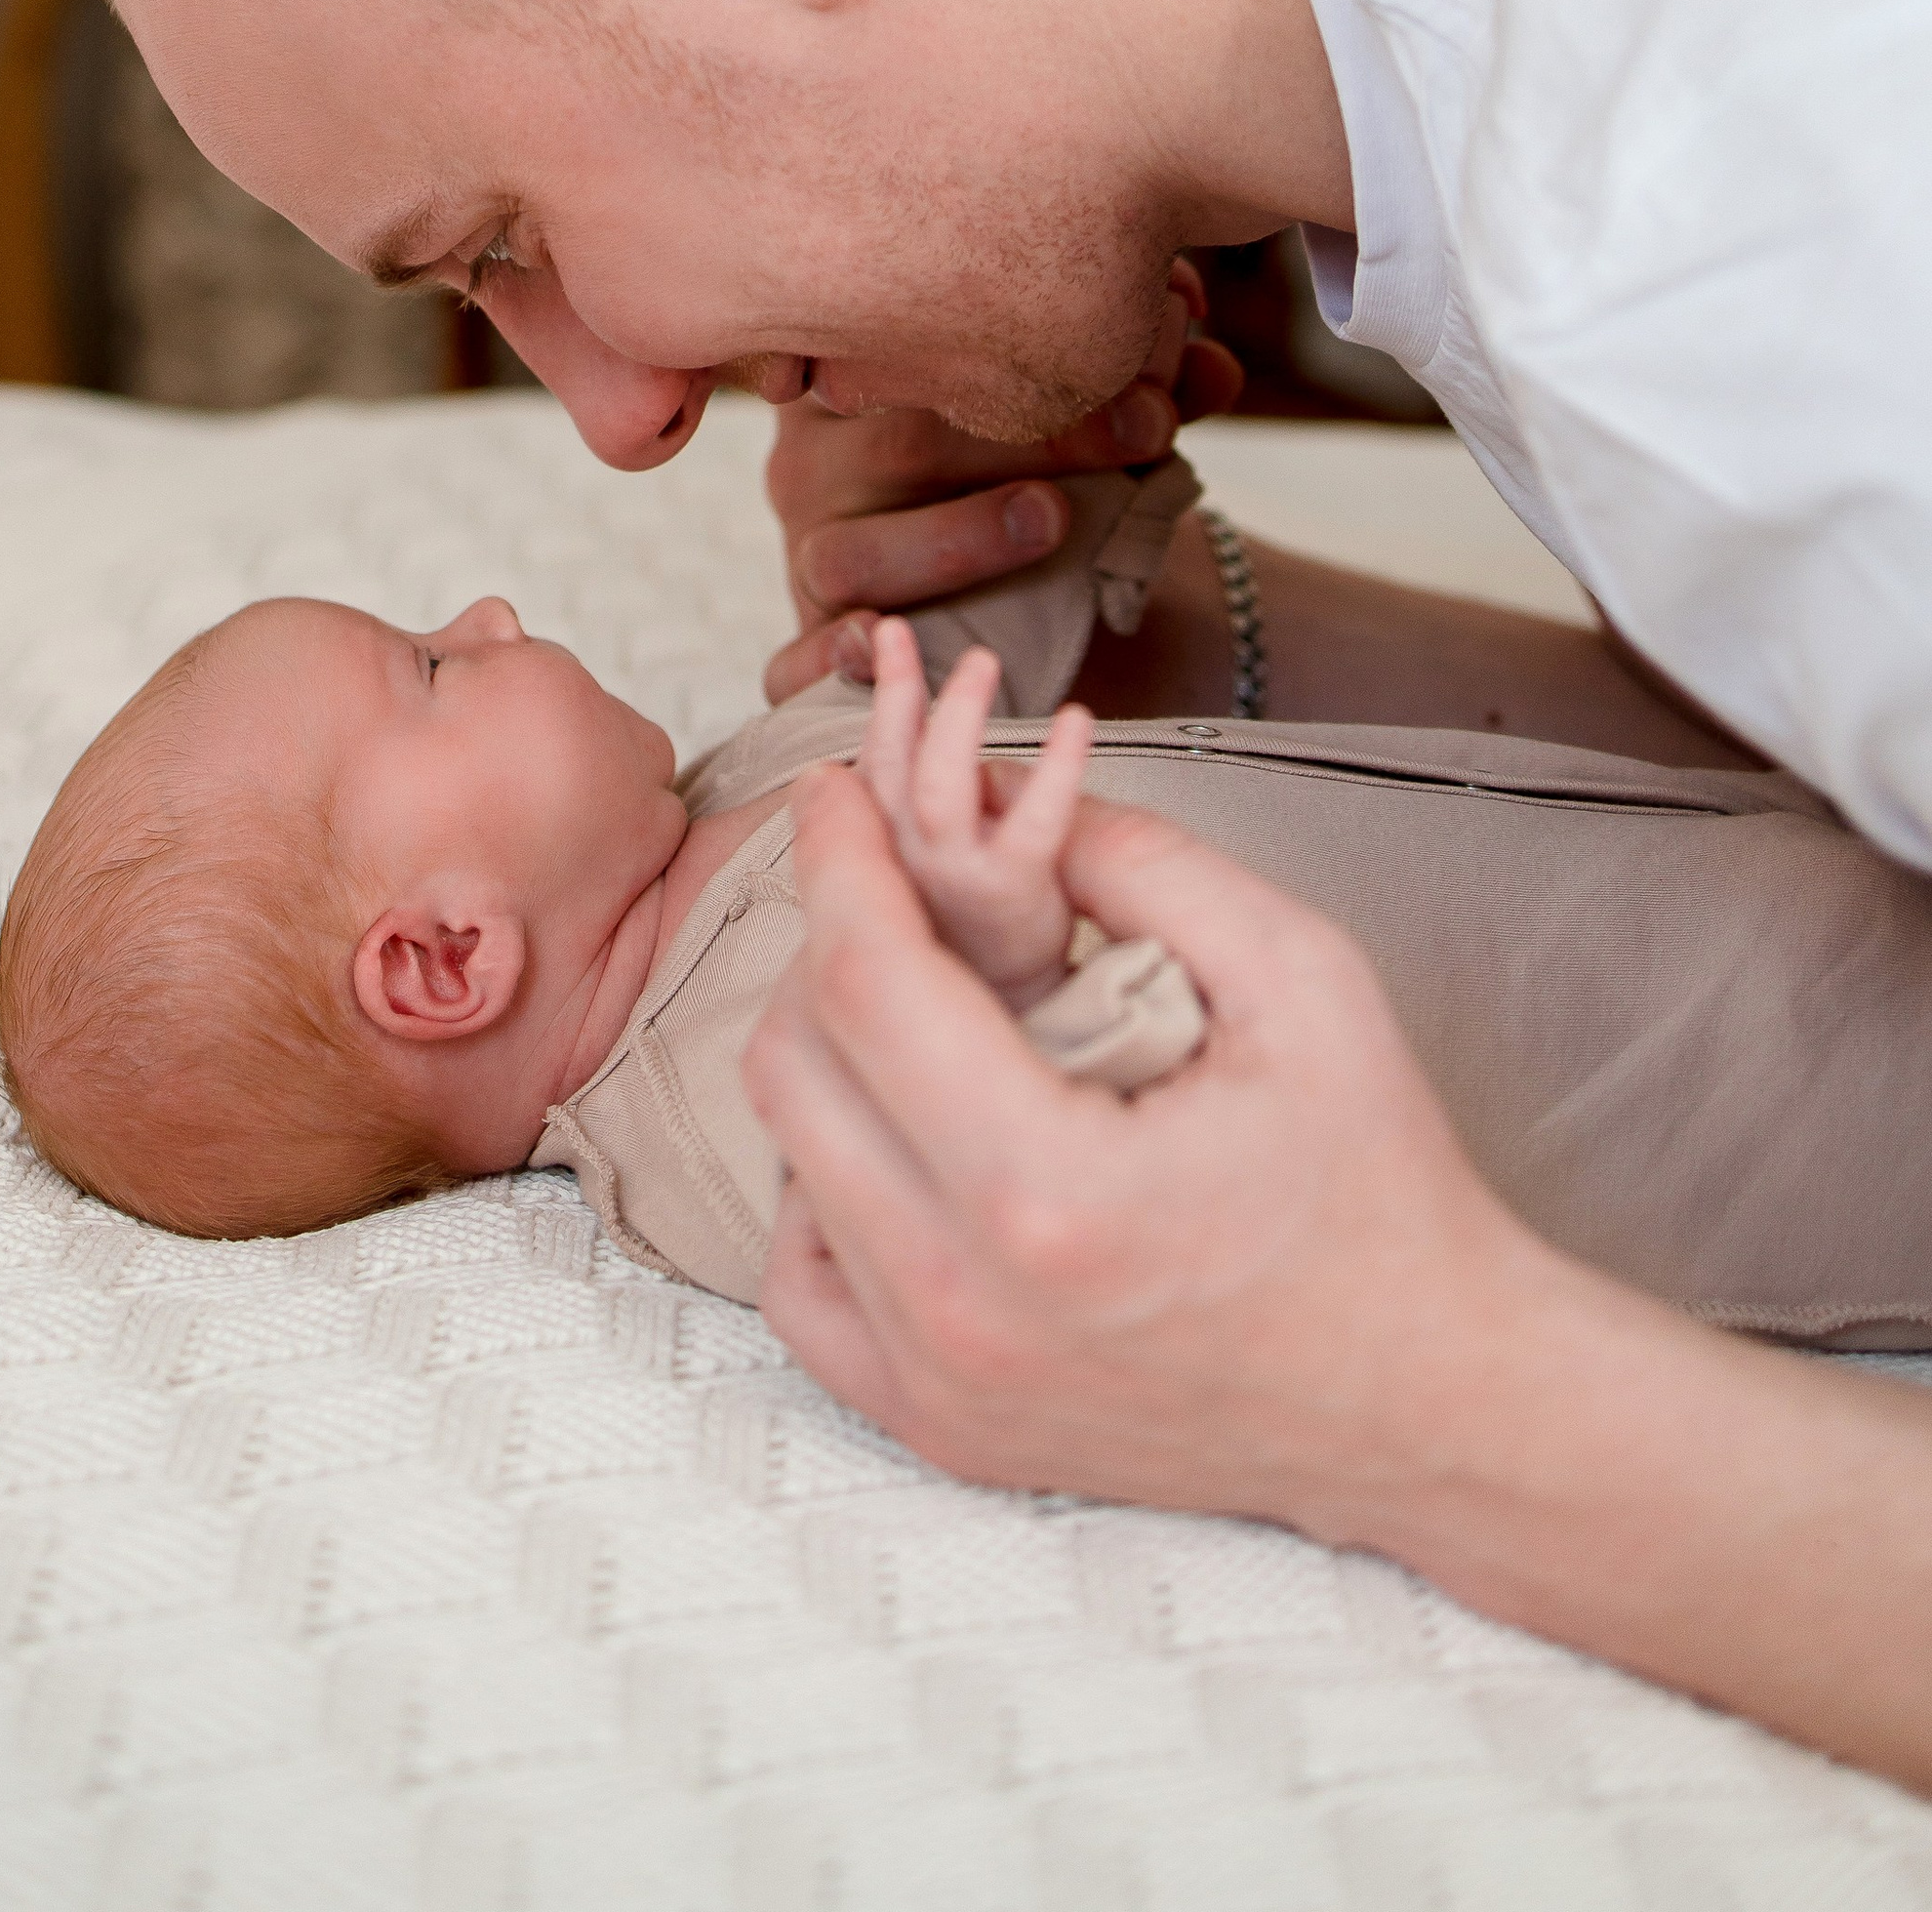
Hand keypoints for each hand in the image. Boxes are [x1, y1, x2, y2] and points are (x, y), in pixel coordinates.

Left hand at [745, 764, 1543, 1522]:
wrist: (1431, 1401)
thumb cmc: (1381, 1190)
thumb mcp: (1300, 978)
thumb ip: (1143, 861)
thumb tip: (992, 793)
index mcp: (1052, 1192)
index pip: (865, 984)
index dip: (835, 861)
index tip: (830, 789)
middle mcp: (969, 1305)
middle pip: (795, 1068)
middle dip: (830, 946)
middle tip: (900, 898)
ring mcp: (944, 1386)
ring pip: (787, 1167)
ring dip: (833, 1062)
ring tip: (929, 1017)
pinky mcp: (942, 1431)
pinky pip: (802, 1287)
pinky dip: (824, 1194)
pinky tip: (909, 1145)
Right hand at [764, 255, 1242, 703]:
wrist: (1001, 589)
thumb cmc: (1032, 475)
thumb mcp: (1092, 423)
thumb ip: (1148, 387)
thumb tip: (1214, 368)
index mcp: (863, 378)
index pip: (922, 346)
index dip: (1031, 349)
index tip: (1153, 353)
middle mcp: (815, 461)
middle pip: (900, 443)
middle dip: (1034, 440)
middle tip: (1146, 429)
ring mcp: (805, 555)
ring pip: (845, 552)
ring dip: (953, 537)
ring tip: (1052, 519)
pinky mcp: (806, 647)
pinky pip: (793, 660)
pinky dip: (833, 656)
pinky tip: (887, 641)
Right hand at [856, 620, 1092, 1009]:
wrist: (1011, 1010)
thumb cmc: (969, 924)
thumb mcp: (917, 858)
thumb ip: (903, 794)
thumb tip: (890, 728)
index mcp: (885, 845)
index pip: (871, 763)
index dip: (884, 697)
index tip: (890, 632)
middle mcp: (908, 861)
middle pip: (887, 769)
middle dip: (893, 696)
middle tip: (902, 635)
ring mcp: (955, 879)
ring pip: (938, 789)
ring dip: (954, 720)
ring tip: (979, 665)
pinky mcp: (1013, 895)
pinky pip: (1032, 824)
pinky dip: (1055, 769)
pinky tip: (1078, 724)